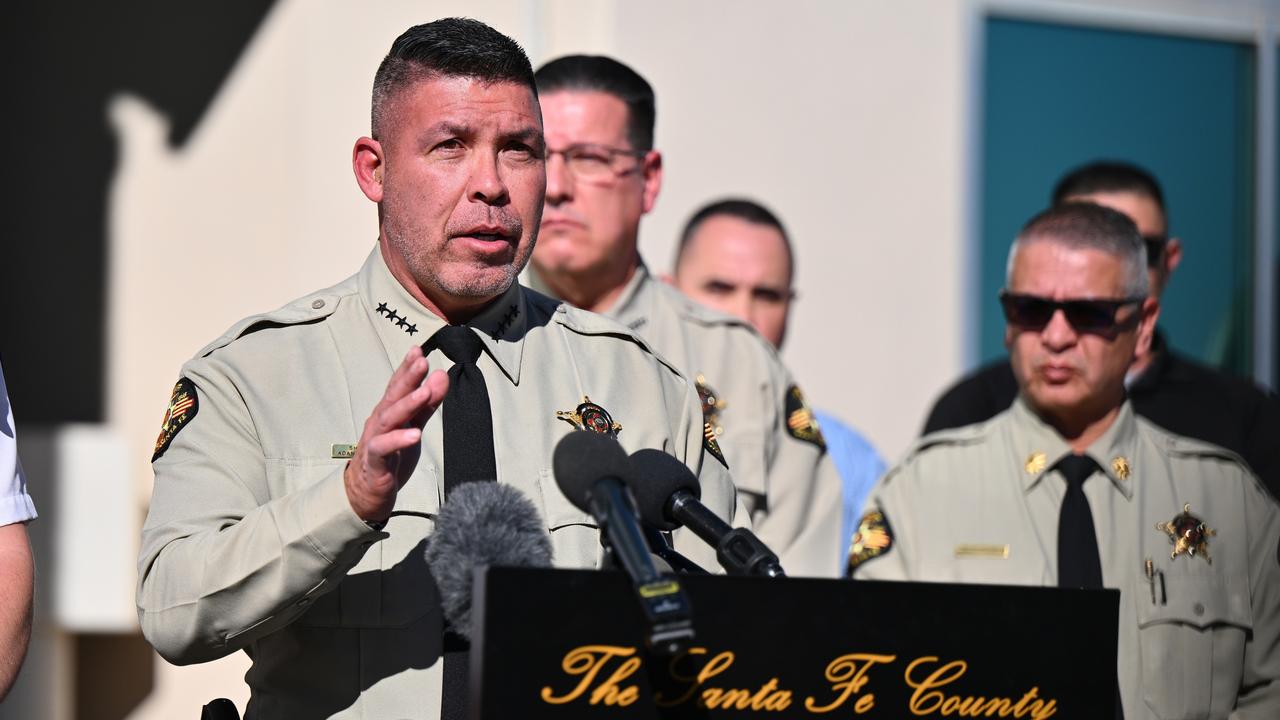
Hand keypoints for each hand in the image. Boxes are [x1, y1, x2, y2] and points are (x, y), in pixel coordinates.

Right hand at [345, 346, 448, 522]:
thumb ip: (427, 404)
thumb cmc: (390, 456)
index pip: (398, 386)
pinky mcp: (375, 462)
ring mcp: (375, 440)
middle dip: (407, 378)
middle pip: (393, 396)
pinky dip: (398, 440)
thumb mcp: (413, 426)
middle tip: (422, 361)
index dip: (407, 368)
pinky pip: (384, 448)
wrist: (365, 492)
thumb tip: (442, 376)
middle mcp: (380, 421)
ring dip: (407, 404)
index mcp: (389, 412)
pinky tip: (415, 434)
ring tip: (424, 392)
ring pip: (389, 418)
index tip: (418, 349)